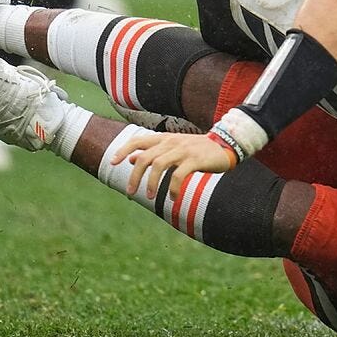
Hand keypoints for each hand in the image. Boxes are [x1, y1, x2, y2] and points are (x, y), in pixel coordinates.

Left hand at [110, 131, 236, 201]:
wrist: (225, 144)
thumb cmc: (196, 149)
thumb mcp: (172, 148)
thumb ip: (152, 152)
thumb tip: (131, 159)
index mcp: (164, 138)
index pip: (137, 140)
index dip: (123, 150)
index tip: (112, 162)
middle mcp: (171, 142)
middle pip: (145, 158)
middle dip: (135, 177)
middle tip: (130, 192)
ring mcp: (183, 150)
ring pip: (159, 165)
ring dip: (152, 183)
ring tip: (151, 197)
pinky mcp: (195, 159)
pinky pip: (178, 175)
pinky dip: (173, 188)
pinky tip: (173, 198)